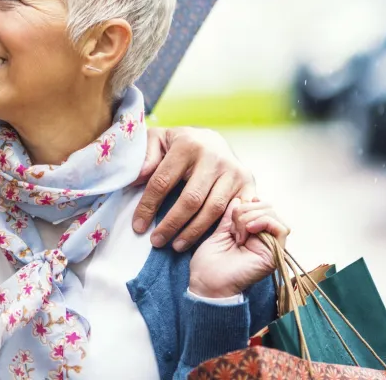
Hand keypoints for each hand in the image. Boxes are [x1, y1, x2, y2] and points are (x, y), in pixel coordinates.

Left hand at [132, 126, 255, 250]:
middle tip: (156, 241)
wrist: (212, 139)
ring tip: (176, 245)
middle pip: (190, 200)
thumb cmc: (179, 144)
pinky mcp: (248, 182)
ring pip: (213, 210)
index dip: (148, 206)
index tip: (138, 227)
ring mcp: (234, 170)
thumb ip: (146, 157)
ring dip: (193, 232)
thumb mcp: (158, 140)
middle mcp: (214, 156)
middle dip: (171, 224)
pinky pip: (235, 213)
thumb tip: (137, 179)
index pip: (162, 181)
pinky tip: (206, 241)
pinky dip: (221, 229)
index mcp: (187, 144)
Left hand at [188, 198, 288, 298]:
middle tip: (234, 225)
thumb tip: (239, 198)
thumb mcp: (219, 232)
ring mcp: (270, 247)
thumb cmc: (209, 264)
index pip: (262, 207)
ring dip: (252, 216)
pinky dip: (264, 222)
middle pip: (269, 208)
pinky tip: (247, 230)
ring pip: (275, 216)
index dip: (250, 202)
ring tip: (238, 232)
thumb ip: (231, 216)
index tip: (235, 208)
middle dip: (248, 208)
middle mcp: (264, 240)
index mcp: (252, 234)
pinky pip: (281, 229)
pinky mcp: (274, 255)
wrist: (206, 284)